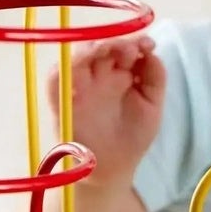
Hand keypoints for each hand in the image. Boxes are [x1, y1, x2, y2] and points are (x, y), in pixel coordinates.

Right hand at [46, 34, 165, 186]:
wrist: (113, 170)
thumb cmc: (134, 137)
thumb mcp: (153, 105)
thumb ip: (155, 77)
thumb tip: (151, 52)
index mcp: (122, 74)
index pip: (125, 47)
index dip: (136, 41)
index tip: (148, 44)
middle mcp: (99, 77)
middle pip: (101, 47)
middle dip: (116, 43)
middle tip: (131, 50)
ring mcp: (80, 89)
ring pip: (77, 57)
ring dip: (91, 49)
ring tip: (107, 51)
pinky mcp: (63, 104)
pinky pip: (55, 81)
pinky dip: (62, 69)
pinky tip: (79, 64)